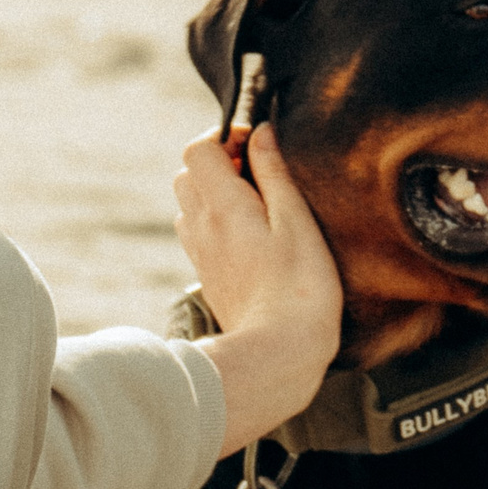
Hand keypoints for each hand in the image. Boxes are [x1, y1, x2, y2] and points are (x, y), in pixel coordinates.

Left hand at [173, 126, 340, 455]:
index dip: (225, 137)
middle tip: (259, 176)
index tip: (258, 148)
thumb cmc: (300, 289)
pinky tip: (250, 238)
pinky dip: (215, 222)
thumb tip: (261, 133)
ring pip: (190, 204)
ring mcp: (201, 254)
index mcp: (223, 207)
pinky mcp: (207, 276)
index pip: (198, 150)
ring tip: (256, 207)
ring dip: (215, 194)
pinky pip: (198, 234)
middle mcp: (202, 227)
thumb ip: (276, 174)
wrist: (278, 355)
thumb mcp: (297, 223)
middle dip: (218, 163)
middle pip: (187, 174)